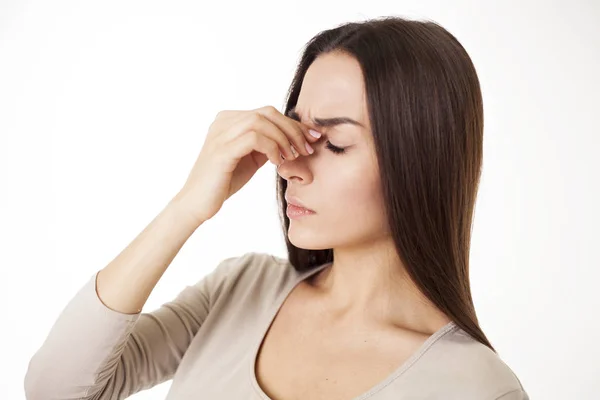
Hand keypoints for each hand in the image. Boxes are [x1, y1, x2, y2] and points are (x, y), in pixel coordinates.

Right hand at [173, 105, 319, 224]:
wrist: (197, 203)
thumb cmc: (224, 182)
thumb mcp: (250, 158)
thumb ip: (267, 145)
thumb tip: (294, 138)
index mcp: (229, 120)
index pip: (268, 113)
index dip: (293, 124)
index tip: (312, 138)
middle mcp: (223, 121)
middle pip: (268, 112)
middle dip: (293, 129)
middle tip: (307, 148)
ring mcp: (220, 134)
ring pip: (262, 122)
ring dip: (284, 139)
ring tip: (293, 157)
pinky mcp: (221, 150)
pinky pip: (254, 138)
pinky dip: (271, 148)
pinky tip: (278, 162)